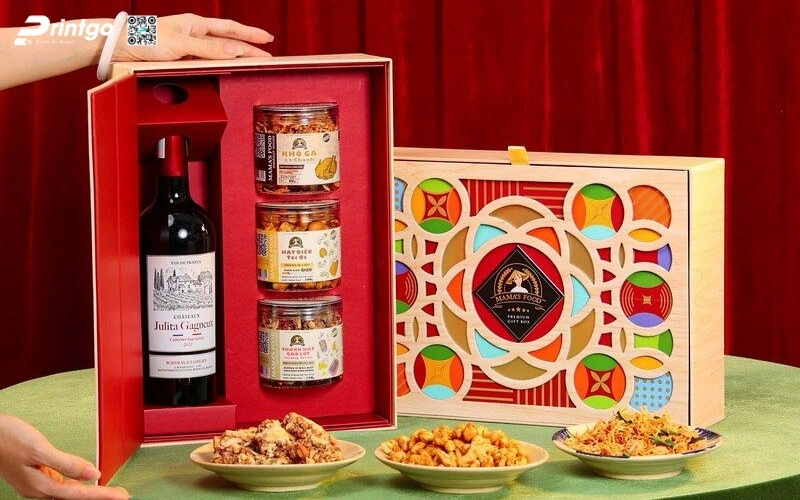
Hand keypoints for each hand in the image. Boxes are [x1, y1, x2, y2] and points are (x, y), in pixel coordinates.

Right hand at [0, 415, 128, 499]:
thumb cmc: (8, 438)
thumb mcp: (40, 449)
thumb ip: (67, 463)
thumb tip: (92, 473)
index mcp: (40, 486)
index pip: (79, 494)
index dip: (102, 495)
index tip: (121, 496)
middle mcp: (38, 489)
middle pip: (75, 496)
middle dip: (98, 495)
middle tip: (121, 494)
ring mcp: (36, 483)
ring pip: (68, 491)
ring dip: (89, 492)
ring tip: (109, 490)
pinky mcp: (35, 476)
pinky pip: (61, 484)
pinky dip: (76, 483)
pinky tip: (84, 481)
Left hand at [114, 13, 273, 61]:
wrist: (120, 49)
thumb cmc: (146, 40)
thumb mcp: (180, 44)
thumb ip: (209, 49)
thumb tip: (235, 50)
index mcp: (195, 25)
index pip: (230, 28)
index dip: (250, 34)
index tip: (267, 39)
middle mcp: (194, 35)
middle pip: (228, 43)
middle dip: (249, 49)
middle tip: (268, 58)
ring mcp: (189, 49)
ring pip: (219, 55)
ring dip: (236, 60)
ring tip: (252, 66)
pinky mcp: (182, 62)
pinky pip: (207, 64)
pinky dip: (220, 68)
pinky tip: (227, 73)